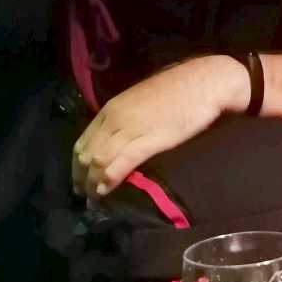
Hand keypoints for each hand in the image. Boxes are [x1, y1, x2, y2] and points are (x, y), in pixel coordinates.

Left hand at [72, 56, 247, 197]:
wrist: (205, 81)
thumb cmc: (178, 91)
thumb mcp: (142, 102)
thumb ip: (127, 119)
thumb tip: (119, 141)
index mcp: (112, 108)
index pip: (83, 141)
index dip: (77, 165)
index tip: (80, 181)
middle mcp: (116, 118)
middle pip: (87, 152)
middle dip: (81, 177)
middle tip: (85, 196)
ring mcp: (132, 128)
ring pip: (100, 159)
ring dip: (93, 182)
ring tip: (94, 199)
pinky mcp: (151, 139)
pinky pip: (123, 161)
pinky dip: (110, 178)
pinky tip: (106, 190)